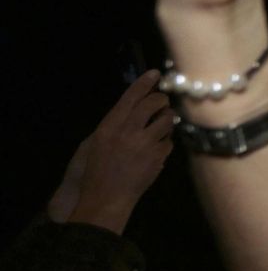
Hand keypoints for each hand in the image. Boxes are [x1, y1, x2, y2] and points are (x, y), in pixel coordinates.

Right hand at [49, 70, 174, 231]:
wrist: (106, 197)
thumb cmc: (96, 170)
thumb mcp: (97, 142)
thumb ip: (116, 124)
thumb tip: (134, 108)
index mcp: (109, 126)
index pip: (130, 97)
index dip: (144, 83)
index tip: (155, 73)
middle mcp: (128, 132)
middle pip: (153, 104)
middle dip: (161, 99)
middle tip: (163, 101)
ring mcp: (145, 145)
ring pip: (166, 120)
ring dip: (167, 119)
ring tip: (161, 125)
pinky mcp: (158, 157)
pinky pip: (168, 142)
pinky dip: (165, 142)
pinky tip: (157, 148)